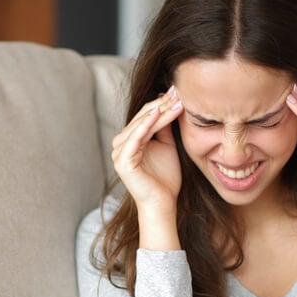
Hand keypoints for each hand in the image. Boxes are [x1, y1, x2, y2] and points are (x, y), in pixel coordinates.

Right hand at [110, 86, 184, 215]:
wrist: (163, 203)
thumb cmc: (165, 178)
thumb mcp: (166, 146)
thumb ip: (164, 127)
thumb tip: (168, 104)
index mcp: (130, 141)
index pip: (145, 116)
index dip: (161, 103)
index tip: (178, 92)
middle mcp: (121, 145)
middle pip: (141, 118)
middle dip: (161, 104)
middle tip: (177, 93)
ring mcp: (119, 153)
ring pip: (139, 125)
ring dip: (157, 111)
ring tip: (174, 101)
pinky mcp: (122, 162)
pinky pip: (134, 138)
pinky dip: (145, 125)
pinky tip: (158, 113)